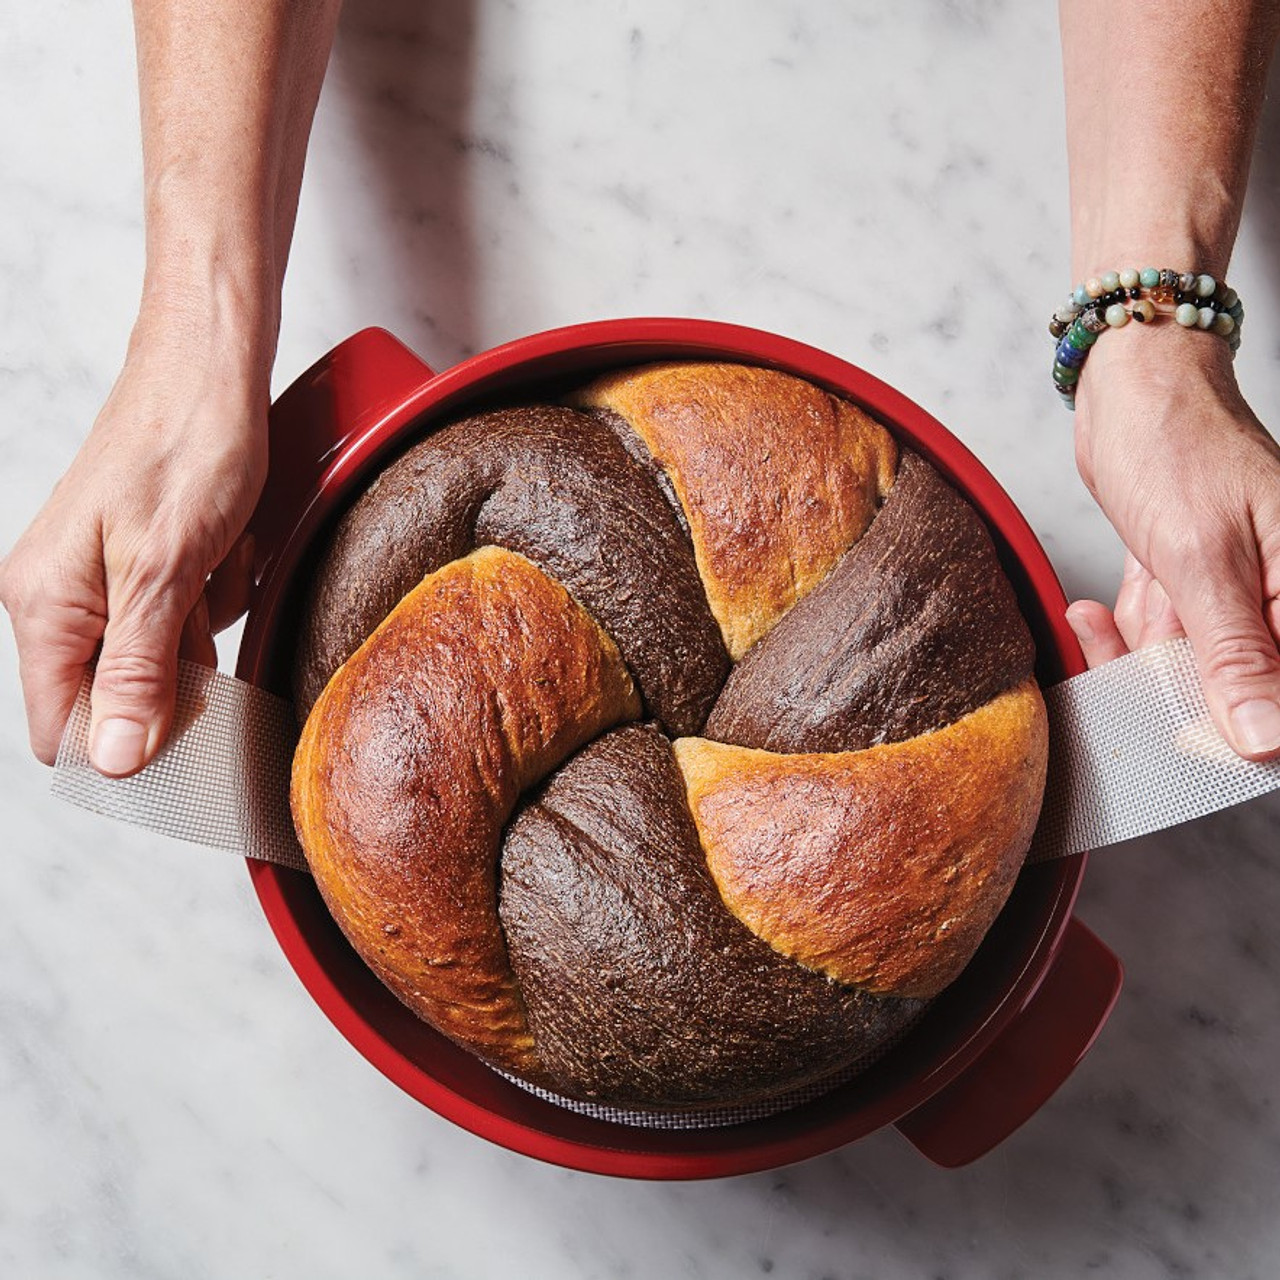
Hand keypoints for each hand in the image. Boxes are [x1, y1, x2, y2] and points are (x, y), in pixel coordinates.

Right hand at [0, 291, 270, 775]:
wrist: (211, 367)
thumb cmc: (186, 446)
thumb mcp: (166, 570)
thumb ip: (137, 671)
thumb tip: (112, 760)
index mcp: (43, 605)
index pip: (62, 729)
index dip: (122, 748)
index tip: (187, 737)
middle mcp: (60, 599)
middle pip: (121, 696)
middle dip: (180, 670)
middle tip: (204, 603)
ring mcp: (102, 581)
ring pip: (165, 657)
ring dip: (204, 623)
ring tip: (214, 557)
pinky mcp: (143, 564)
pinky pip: (187, 616)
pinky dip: (216, 591)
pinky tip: (224, 544)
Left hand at [1067, 323, 1279, 759]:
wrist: (1135, 387)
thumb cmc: (1179, 447)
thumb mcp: (1204, 560)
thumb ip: (1234, 653)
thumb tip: (1264, 738)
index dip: (1235, 724)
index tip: (1179, 735)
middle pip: (1235, 688)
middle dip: (1169, 671)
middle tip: (1139, 635)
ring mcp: (1240, 594)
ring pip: (1189, 666)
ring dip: (1140, 646)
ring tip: (1124, 597)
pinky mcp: (1197, 586)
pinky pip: (1163, 635)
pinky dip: (1128, 627)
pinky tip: (1096, 608)